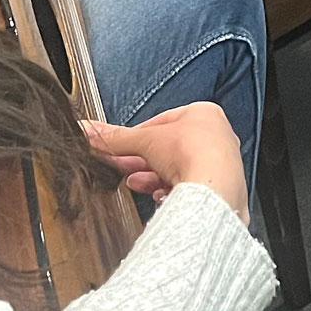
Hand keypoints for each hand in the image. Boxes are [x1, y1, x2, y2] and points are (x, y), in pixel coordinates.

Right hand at [83, 104, 248, 225]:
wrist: (215, 190)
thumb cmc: (195, 153)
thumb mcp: (144, 140)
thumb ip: (115, 138)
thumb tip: (90, 130)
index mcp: (204, 114)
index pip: (163, 122)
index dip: (139, 136)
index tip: (122, 146)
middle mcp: (216, 137)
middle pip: (170, 148)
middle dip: (144, 160)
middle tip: (122, 167)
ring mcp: (220, 164)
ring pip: (179, 170)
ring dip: (155, 178)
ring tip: (137, 183)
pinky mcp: (218, 189)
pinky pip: (190, 189)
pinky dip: (172, 192)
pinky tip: (160, 196)